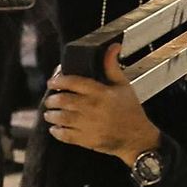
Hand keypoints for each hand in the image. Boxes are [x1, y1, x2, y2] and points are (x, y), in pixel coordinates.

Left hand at [43, 45, 160, 165]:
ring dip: (51, 115)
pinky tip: (55, 128)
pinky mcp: (87, 140)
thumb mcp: (123, 85)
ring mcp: (89, 125)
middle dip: (52, 99)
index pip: (74, 82)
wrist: (137, 138)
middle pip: (64, 100)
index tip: (52, 82)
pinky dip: (57, 131)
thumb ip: (112, 66)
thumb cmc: (130, 110)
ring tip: (49, 113)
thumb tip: (112, 47)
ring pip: (62, 117)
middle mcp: (92, 107)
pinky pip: (66, 135)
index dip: (59, 80)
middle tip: (50, 99)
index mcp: (100, 92)